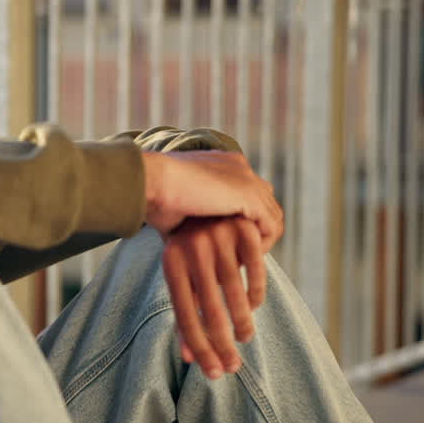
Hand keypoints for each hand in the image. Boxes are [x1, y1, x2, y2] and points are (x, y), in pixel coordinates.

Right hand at [142, 150, 282, 249]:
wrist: (152, 181)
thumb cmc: (153, 196)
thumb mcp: (177, 204)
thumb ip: (194, 214)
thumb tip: (185, 237)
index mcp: (221, 162)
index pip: (246, 190)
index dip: (242, 218)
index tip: (228, 241)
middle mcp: (239, 166)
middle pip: (264, 200)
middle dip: (256, 228)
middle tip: (242, 253)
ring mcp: (247, 179)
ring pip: (271, 215)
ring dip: (261, 240)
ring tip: (245, 260)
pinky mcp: (251, 196)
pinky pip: (271, 226)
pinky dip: (263, 245)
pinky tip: (246, 259)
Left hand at [161, 216, 267, 379]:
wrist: (190, 188)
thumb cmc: (185, 245)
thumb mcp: (179, 273)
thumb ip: (186, 312)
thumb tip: (189, 359)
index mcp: (171, 263)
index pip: (186, 317)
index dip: (201, 348)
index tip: (215, 373)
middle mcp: (192, 249)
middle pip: (210, 310)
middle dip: (223, 344)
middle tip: (234, 368)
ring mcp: (217, 237)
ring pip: (233, 292)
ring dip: (242, 322)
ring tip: (245, 338)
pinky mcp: (241, 227)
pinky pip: (255, 268)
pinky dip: (256, 291)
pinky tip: (254, 306)